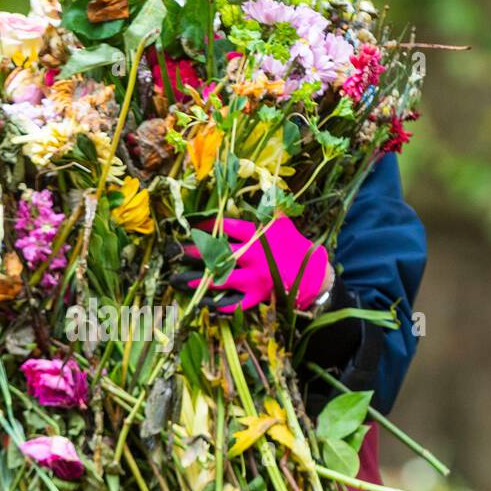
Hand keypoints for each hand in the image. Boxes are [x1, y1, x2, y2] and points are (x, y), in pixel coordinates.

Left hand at [172, 214, 328, 314]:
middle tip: (177, 253)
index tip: (192, 226)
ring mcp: (254, 279)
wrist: (313, 273)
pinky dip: (217, 306)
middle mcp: (253, 257)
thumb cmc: (294, 244)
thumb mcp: (282, 221)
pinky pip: (234, 303)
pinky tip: (202, 305)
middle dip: (195, 254)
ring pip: (220, 280)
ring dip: (198, 281)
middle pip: (217, 254)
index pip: (227, 227)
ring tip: (179, 281)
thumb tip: (256, 184)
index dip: (207, 226)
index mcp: (258, 235)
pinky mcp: (257, 297)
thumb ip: (265, 207)